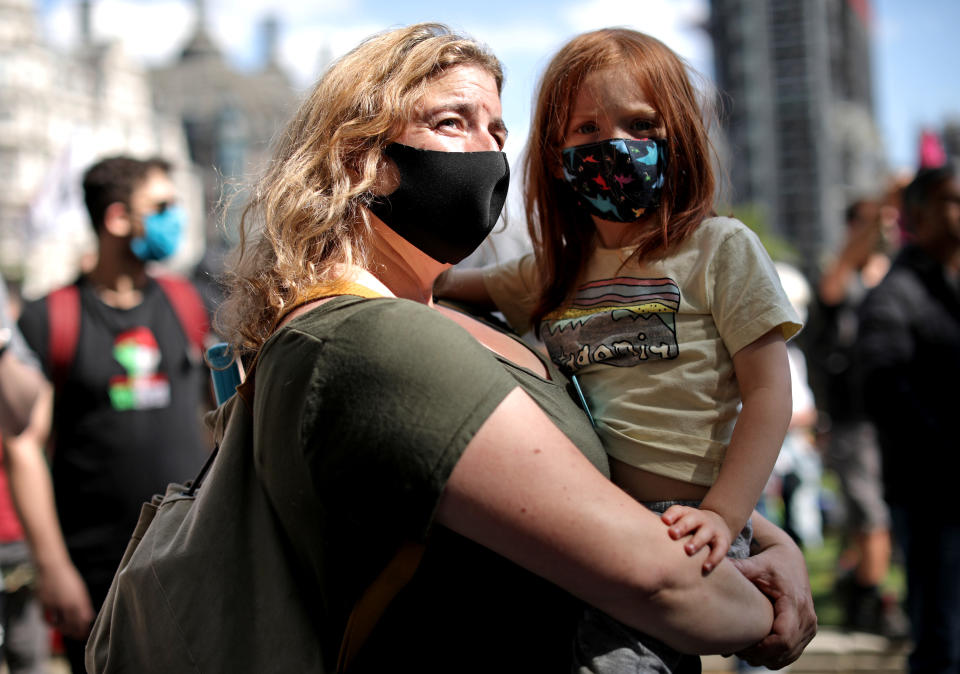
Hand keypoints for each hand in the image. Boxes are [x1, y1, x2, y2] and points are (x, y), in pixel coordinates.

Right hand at [35, 560, 94, 638]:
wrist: (51, 567)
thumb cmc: (68, 578)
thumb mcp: (80, 591)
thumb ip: (84, 605)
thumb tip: (89, 618)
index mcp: (77, 601)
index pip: (82, 621)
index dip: (83, 630)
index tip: (86, 634)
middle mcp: (65, 604)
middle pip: (70, 625)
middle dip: (75, 633)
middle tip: (79, 636)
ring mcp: (53, 605)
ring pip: (58, 624)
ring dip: (63, 630)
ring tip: (68, 632)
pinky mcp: (42, 604)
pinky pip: (46, 618)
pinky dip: (51, 623)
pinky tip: (55, 624)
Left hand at [661, 505, 731, 573]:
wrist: (718, 523)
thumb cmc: (690, 526)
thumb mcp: (680, 521)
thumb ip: (665, 528)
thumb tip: (640, 537)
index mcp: (687, 513)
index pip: (678, 510)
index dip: (672, 515)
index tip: (663, 521)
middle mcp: (700, 519)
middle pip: (691, 519)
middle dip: (682, 526)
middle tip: (673, 534)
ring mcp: (712, 529)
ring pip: (705, 533)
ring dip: (697, 541)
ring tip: (688, 550)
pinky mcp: (723, 541)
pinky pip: (720, 550)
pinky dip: (713, 559)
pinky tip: (705, 568)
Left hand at [731, 530, 816, 668]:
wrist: (790, 559)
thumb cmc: (770, 562)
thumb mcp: (754, 565)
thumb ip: (737, 569)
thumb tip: (707, 567)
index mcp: (794, 603)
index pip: (783, 638)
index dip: (762, 648)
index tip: (741, 646)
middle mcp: (806, 617)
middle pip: (785, 651)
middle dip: (760, 655)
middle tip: (737, 651)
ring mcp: (810, 626)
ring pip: (789, 656)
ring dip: (767, 658)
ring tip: (744, 650)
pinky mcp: (808, 631)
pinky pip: (792, 653)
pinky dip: (775, 656)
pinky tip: (756, 649)